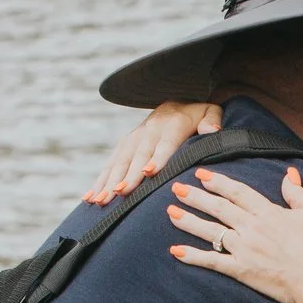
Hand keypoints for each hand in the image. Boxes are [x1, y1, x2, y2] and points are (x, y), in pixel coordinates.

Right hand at [85, 101, 222, 202]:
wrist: (175, 101)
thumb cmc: (197, 114)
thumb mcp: (209, 111)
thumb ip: (212, 121)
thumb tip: (212, 130)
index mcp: (171, 125)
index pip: (164, 144)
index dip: (156, 158)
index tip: (149, 173)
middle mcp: (149, 131)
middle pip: (137, 156)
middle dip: (127, 176)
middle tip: (119, 193)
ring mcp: (133, 138)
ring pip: (119, 162)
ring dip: (108, 182)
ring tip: (100, 201)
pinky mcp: (124, 145)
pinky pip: (110, 164)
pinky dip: (99, 181)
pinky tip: (90, 198)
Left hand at [168, 166, 302, 302]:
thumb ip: (298, 193)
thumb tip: (288, 174)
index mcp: (269, 212)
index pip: (237, 192)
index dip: (218, 182)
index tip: (202, 174)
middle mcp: (252, 228)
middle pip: (218, 208)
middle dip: (196, 197)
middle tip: (176, 188)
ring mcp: (244, 249)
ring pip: (210, 231)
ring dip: (189, 221)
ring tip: (170, 212)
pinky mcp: (241, 270)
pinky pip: (212, 262)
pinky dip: (193, 256)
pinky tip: (176, 251)